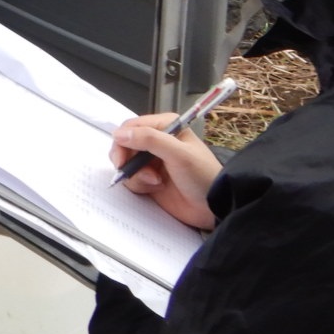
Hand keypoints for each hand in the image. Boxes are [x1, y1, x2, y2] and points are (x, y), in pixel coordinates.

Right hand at [110, 114, 222, 230]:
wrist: (213, 206)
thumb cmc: (202, 176)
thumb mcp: (178, 154)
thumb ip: (149, 140)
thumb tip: (119, 134)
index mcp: (166, 126)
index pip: (132, 127)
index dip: (123, 141)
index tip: (121, 159)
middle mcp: (157, 141)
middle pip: (124, 145)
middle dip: (127, 161)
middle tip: (131, 172)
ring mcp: (153, 161)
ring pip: (126, 164)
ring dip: (136, 175)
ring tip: (155, 182)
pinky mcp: (150, 180)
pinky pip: (132, 179)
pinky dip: (139, 185)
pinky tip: (156, 188)